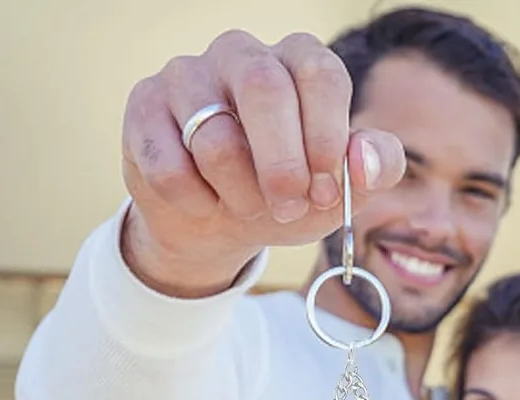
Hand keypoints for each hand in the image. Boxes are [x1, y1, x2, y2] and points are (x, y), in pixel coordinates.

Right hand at [121, 29, 406, 296]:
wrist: (220, 225)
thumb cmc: (289, 196)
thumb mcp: (342, 189)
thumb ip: (375, 168)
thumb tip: (365, 159)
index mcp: (298, 62)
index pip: (320, 73)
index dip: (325, 138)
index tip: (326, 191)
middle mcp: (242, 54)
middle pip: (264, 89)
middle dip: (282, 166)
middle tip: (288, 208)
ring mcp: (187, 76)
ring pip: (214, 138)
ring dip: (239, 194)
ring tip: (247, 206)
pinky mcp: (144, 108)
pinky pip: (170, 167)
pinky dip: (196, 203)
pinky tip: (205, 203)